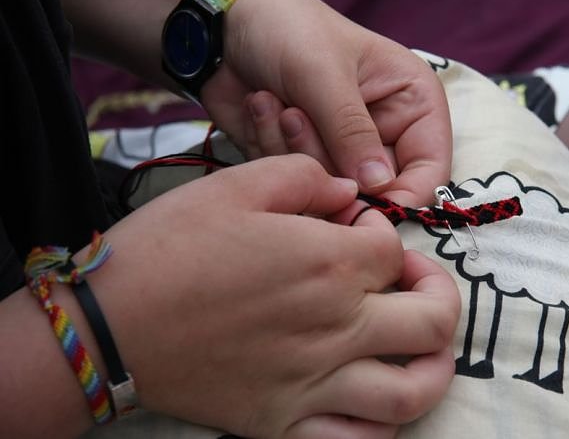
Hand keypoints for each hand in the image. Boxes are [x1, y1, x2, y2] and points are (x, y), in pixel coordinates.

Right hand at [82, 154, 459, 437]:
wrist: (109, 324)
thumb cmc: (171, 247)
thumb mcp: (236, 184)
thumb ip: (307, 177)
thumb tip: (350, 194)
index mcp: (327, 265)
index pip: (395, 252)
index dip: (383, 233)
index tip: (354, 229)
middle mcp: (334, 328)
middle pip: (432, 321)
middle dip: (437, 293)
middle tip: (412, 281)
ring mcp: (313, 384)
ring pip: (413, 393)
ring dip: (433, 365)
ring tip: (416, 345)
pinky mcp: (283, 424)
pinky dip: (381, 425)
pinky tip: (371, 397)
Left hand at [200, 0, 450, 206]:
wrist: (223, 25)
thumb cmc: (287, 29)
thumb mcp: (324, 74)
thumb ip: (353, 133)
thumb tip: (379, 189)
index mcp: (413, 103)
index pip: (429, 171)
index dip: (402, 198)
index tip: (360, 204)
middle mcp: (386, 132)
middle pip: (377, 190)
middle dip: (329, 163)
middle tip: (294, 117)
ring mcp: (343, 149)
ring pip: (332, 190)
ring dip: (294, 148)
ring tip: (277, 102)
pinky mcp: (306, 160)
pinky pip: (297, 183)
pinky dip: (271, 150)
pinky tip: (262, 106)